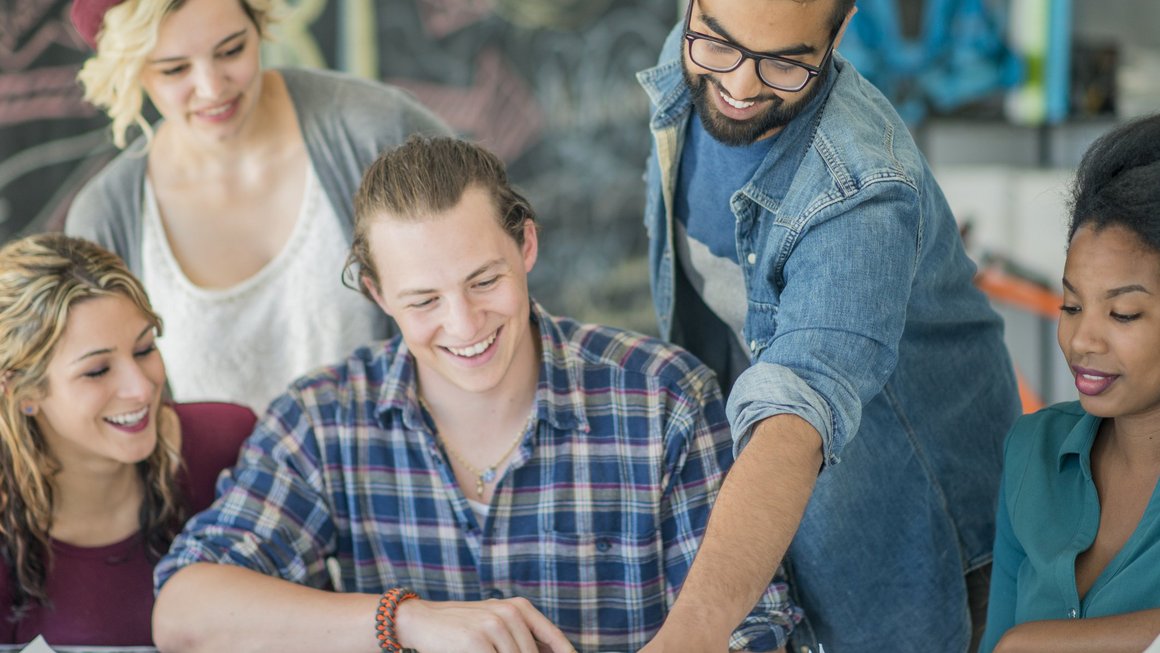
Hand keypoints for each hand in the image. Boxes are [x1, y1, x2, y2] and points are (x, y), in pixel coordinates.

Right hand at [394, 597, 575, 652]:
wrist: (421, 620)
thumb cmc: (461, 628)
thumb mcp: (495, 624)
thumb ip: (522, 637)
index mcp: (519, 607)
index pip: (553, 637)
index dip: (566, 652)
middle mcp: (510, 613)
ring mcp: (494, 625)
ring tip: (482, 651)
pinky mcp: (477, 640)